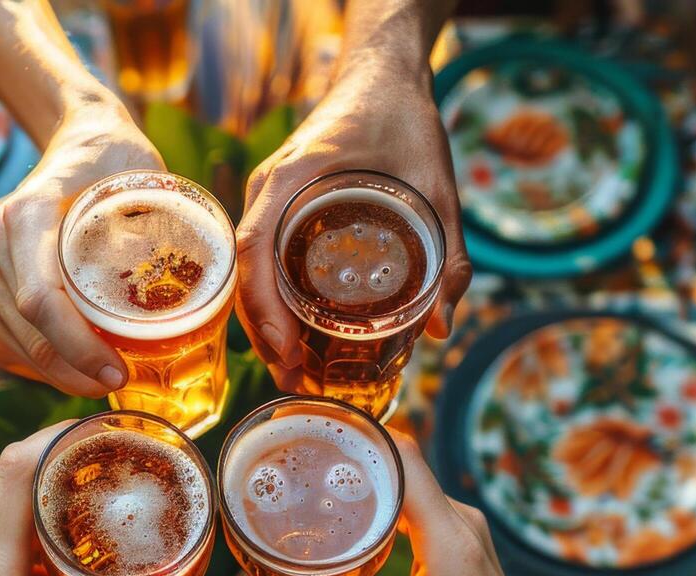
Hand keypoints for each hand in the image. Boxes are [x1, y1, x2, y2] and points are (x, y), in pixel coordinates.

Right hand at [0, 107, 162, 395]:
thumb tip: (203, 259)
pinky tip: (84, 373)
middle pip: (31, 332)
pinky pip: (15, 351)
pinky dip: (51, 369)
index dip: (78, 344)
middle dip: (77, 371)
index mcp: (27, 214)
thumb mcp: (134, 165)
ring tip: (111, 383)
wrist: (57, 154)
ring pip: (21, 349)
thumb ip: (162, 202)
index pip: (43, 297)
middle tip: (124, 384)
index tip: (119, 370)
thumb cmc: (104, 158)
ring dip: (65, 377)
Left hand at [0, 425, 219, 575]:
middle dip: (82, 456)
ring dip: (73, 490)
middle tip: (139, 453)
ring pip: (29, 502)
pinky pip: (28, 529)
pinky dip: (64, 522)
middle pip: (28, 475)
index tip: (110, 423)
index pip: (17, 467)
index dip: (60, 432)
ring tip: (129, 486)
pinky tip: (104, 537)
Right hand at [236, 65, 473, 373]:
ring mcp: (270, 200)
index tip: (287, 350)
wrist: (384, 74)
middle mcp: (269, 192)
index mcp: (291, 179)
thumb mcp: (438, 186)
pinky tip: (300, 336)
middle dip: (265, 333)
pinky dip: (275, 302)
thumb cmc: (403, 117)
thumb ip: (449, 254)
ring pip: (252, 273)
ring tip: (297, 372)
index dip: (263, 308)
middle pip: (245, 274)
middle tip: (296, 381)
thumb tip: (443, 328)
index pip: (254, 251)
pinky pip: (265, 261)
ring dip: (267, 324)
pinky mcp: (281, 208)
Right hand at [245, 434, 564, 575]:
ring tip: (316, 487)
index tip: (313, 430)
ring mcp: (468, 534)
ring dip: (370, 485)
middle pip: (403, 466)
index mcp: (449, 536)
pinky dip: (388, 507)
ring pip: (412, 488)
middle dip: (352, 460)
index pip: (403, 456)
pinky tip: (356, 522)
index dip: (359, 435)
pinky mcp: (467, 549)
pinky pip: (422, 509)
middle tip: (297, 462)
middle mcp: (463, 523)